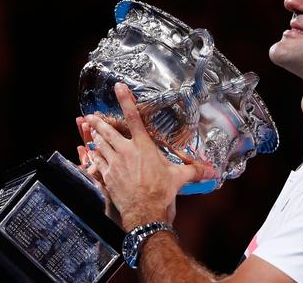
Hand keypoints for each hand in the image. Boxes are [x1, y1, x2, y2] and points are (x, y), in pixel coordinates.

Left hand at [84, 82, 214, 230]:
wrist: (145, 214)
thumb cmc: (162, 193)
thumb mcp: (179, 178)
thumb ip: (194, 171)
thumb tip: (212, 171)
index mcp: (144, 147)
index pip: (134, 118)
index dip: (125, 100)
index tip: (118, 87)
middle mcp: (126, 152)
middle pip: (108, 131)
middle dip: (98, 121)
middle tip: (91, 115)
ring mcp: (114, 164)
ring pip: (100, 145)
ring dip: (95, 137)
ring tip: (90, 130)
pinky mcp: (107, 177)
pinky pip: (97, 163)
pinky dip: (93, 156)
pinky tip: (91, 154)